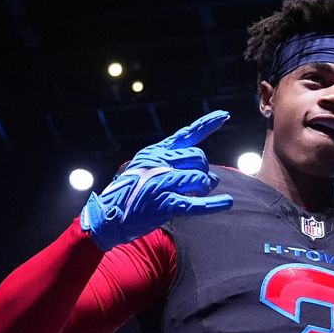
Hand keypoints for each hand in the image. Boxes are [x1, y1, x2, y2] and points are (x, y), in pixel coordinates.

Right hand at [80, 110, 233, 249]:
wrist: (107, 217)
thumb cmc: (130, 194)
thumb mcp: (145, 170)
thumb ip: (174, 167)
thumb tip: (209, 176)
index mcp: (155, 152)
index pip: (185, 134)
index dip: (207, 124)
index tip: (224, 115)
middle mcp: (158, 163)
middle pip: (199, 158)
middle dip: (204, 171)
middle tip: (199, 185)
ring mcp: (160, 183)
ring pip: (200, 178)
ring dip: (204, 188)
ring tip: (197, 195)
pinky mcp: (163, 205)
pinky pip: (196, 203)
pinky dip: (213, 204)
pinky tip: (226, 202)